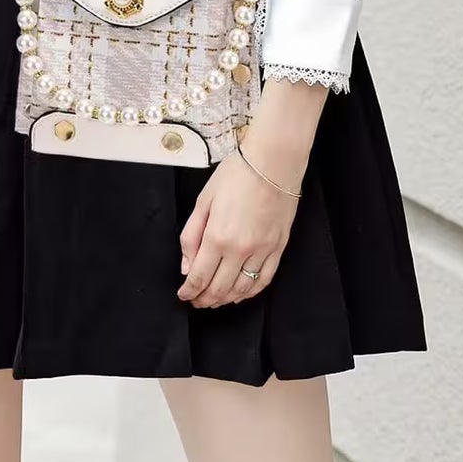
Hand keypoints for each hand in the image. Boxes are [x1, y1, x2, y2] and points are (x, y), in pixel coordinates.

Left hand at [176, 133, 308, 308]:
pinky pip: (264, 280)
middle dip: (204, 299)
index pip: (199, 277)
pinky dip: (250, 292)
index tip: (184, 295)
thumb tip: (187, 265)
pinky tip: (240, 294)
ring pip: (241, 290)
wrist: (273, 161)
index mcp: (217, 236)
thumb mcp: (204, 200)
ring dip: (225, 299)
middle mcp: (240, 249)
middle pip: (219, 288)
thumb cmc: (237, 174)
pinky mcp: (278, 248)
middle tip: (197, 300)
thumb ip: (192, 235)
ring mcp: (262, 251)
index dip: (189, 291)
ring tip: (215, 299)